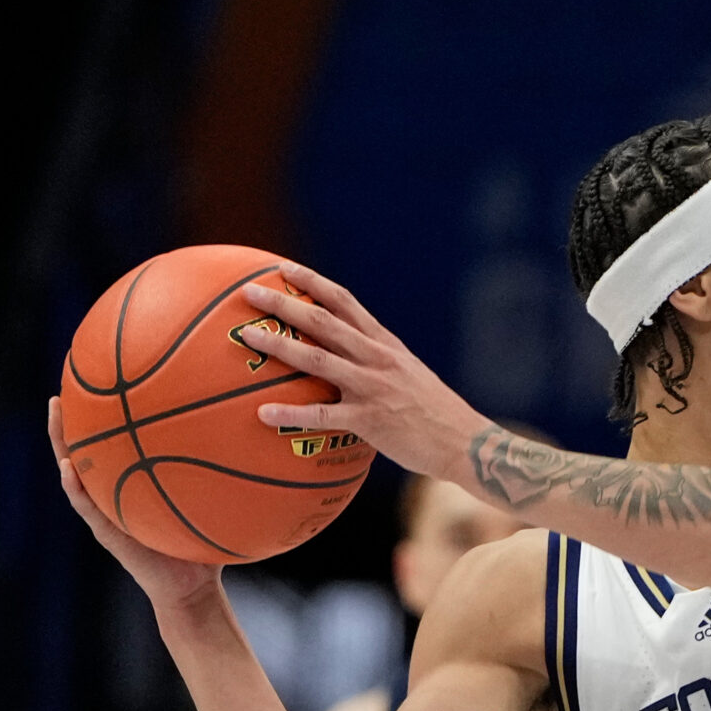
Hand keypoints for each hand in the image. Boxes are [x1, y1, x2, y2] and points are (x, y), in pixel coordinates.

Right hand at [49, 397, 223, 614]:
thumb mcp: (212, 501)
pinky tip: (67, 467)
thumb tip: (255, 437)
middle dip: (71, 423)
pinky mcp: (107, 534)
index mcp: (133, 483)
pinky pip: (87, 507)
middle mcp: (114, 495)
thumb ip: (222, 473)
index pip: (115, 446)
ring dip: (62, 444)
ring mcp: (106, 513)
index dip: (102, 419)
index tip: (95, 385)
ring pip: (75, 473)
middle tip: (60, 391)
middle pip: (86, 452)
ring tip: (55, 413)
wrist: (192, 587)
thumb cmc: (204, 542)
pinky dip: (75, 487)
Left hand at [237, 263, 488, 484]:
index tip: (284, 269)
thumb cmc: (434, 412)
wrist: (464, 441)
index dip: (313, 283)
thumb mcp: (409, 374)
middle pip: (323, 322)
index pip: (345, 303)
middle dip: (284, 303)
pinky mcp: (369, 420)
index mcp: (385, 344)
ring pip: (318, 360)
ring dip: (280, 346)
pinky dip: (291, 412)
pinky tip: (262, 412)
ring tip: (246, 337)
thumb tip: (347, 358)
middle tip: (248, 292)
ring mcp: (372, 387)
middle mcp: (377, 358)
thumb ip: (378, 362)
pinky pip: (323, 415)